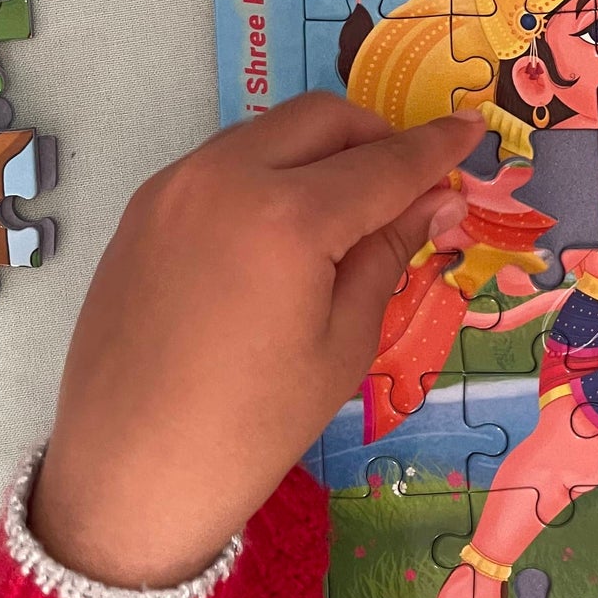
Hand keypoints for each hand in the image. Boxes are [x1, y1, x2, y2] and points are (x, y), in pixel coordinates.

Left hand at [30, 94, 482, 588]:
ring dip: (319, 150)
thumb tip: (439, 199)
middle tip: (407, 187)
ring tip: (346, 213)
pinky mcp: (144, 210)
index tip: (471, 128)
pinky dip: (268, 172)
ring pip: (269, 131)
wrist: (126, 478)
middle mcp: (224, 178)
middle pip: (322, 118)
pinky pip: (223, 162)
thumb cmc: (251, 428)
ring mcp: (174, 188)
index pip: (384, 163)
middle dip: (375, 137)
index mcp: (286, 217)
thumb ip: (388, 253)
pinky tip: (282, 232)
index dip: (436, 146)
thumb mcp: (343, 345)